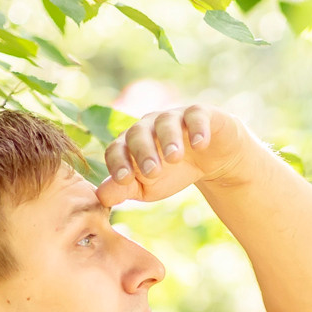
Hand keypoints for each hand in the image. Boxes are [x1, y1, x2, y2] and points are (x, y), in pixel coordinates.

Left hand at [97, 103, 264, 207]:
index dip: (118, 162)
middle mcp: (148, 126)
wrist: (210, 161)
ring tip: (174, 158)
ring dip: (168, 139)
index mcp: (130, 144)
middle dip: (142, 152)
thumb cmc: (172, 173)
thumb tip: (101, 197)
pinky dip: (197, 129)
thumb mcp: (147, 187)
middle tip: (152, 172)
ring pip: (165, 122)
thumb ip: (124, 190)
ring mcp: (174, 117)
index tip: (124, 179)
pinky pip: (196, 115)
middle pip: (137, 133)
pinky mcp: (199, 114)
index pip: (116, 149)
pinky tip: (199, 144)